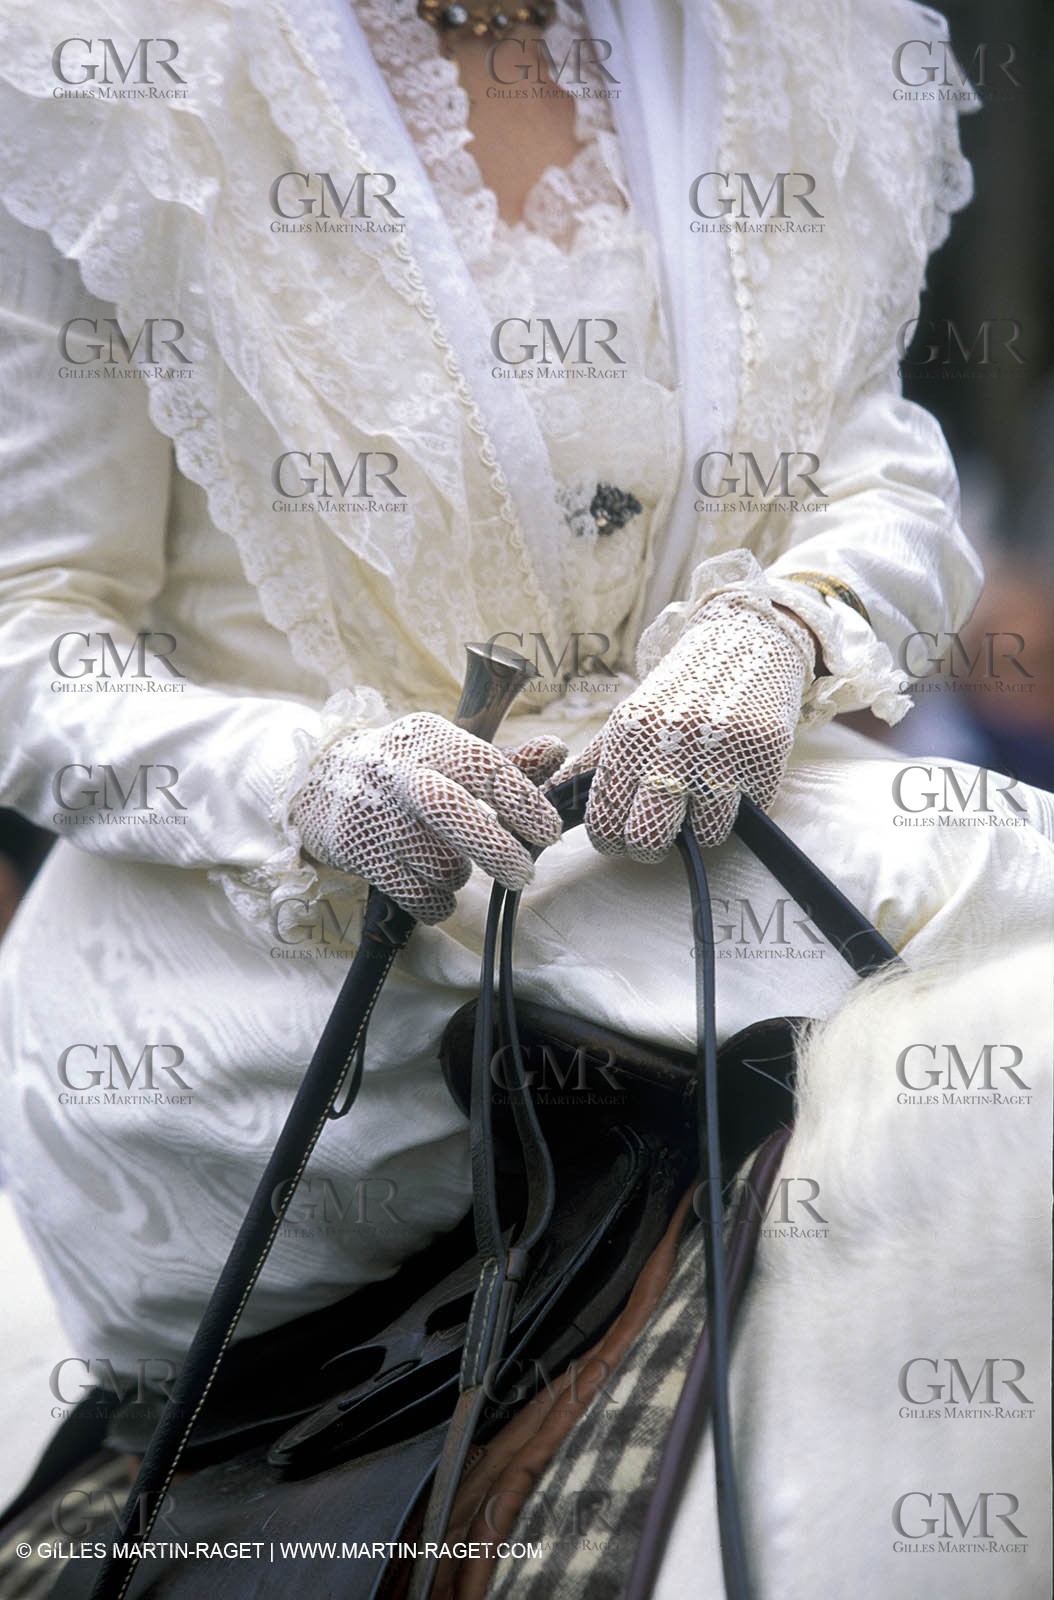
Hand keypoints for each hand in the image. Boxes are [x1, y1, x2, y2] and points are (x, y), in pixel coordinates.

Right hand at [291, 713, 565, 922]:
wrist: (314, 781)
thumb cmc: (404, 769)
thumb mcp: (447, 753)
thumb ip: (505, 761)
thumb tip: (558, 751)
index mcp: (430, 739)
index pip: (484, 766)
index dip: (522, 801)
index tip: (549, 831)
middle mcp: (399, 772)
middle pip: (455, 813)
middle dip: (496, 849)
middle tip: (523, 873)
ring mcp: (374, 813)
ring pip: (440, 864)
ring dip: (457, 875)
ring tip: (447, 861)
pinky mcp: (356, 851)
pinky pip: (416, 895)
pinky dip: (435, 902)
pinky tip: (431, 887)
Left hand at [550, 596, 813, 858]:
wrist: (743, 643)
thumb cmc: (677, 694)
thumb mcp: (628, 721)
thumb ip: (592, 764)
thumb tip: (551, 800)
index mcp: (629, 736)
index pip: (605, 821)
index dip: (611, 841)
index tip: (622, 838)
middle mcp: (670, 745)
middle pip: (648, 839)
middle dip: (651, 848)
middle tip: (660, 834)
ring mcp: (719, 753)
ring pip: (705, 836)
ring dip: (703, 825)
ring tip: (703, 796)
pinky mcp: (761, 757)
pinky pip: (747, 814)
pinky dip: (740, 806)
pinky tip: (735, 776)